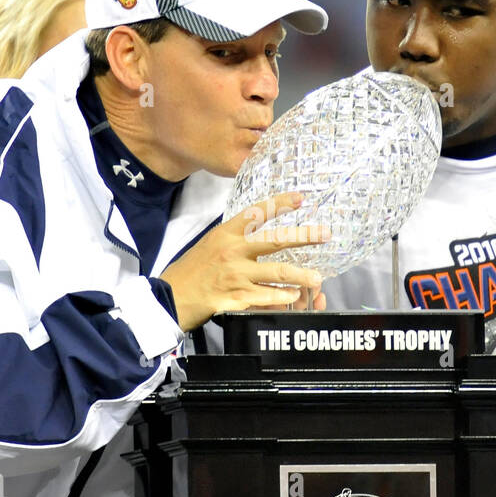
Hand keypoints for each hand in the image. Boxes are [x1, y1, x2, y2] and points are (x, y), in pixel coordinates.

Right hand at [161, 192, 329, 330]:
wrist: (171, 296)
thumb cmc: (193, 270)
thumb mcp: (212, 243)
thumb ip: (236, 237)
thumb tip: (260, 228)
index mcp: (226, 234)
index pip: (257, 213)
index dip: (280, 204)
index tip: (301, 198)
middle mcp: (233, 251)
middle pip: (275, 241)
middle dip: (304, 236)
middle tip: (324, 235)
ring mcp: (235, 276)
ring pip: (276, 273)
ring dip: (300, 275)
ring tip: (316, 277)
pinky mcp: (236, 297)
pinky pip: (266, 297)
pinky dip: (282, 297)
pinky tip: (294, 297)